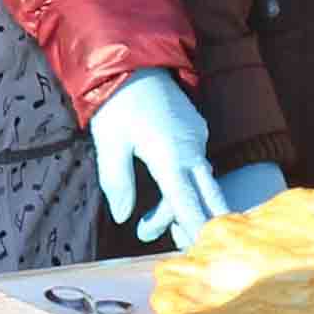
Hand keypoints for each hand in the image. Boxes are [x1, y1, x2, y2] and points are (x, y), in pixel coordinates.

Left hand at [88, 70, 220, 238]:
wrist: (133, 60)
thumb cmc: (117, 102)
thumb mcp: (109, 142)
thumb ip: (117, 182)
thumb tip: (123, 218)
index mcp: (170, 154)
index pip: (187, 202)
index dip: (194, 230)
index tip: (201, 254)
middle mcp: (192, 148)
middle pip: (204, 197)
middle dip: (193, 226)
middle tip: (177, 249)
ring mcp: (197, 138)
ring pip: (197, 184)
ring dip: (177, 208)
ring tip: (147, 230)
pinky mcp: (195, 131)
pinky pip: (195, 168)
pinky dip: (183, 187)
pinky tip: (164, 201)